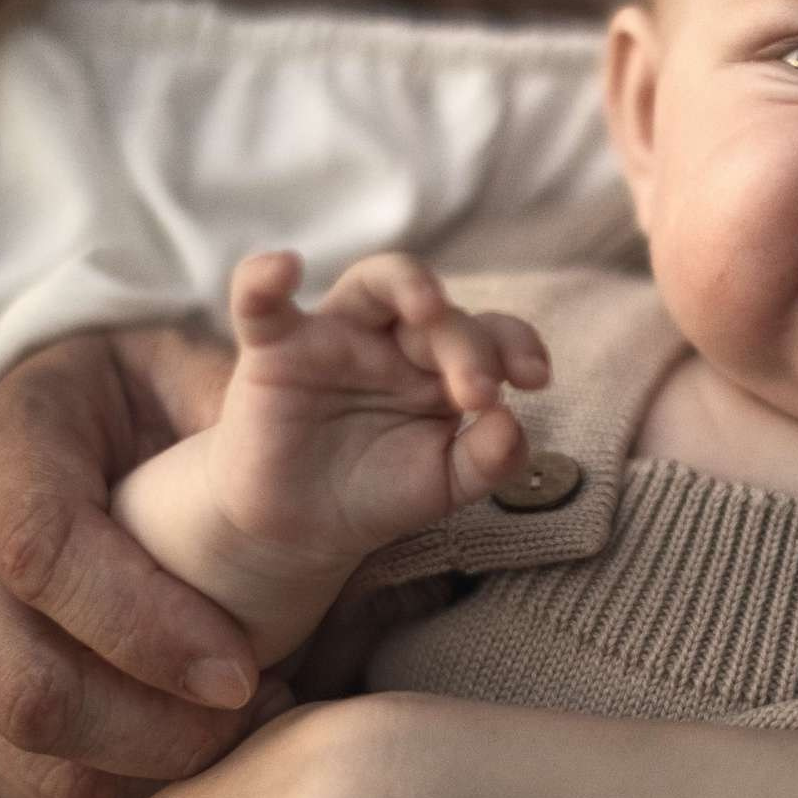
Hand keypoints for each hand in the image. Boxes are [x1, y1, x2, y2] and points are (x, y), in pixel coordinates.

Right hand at [0, 323, 267, 797]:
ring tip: (238, 731)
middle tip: (258, 713)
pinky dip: (111, 793)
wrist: (49, 432)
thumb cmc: (141, 405)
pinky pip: (14, 786)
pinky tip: (188, 753)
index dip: (146, 628)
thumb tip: (309, 454)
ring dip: (141, 768)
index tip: (242, 673)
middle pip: (24, 681)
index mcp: (1, 446)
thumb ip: (233, 404)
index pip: (44, 553)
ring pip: (19, 748)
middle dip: (155, 728)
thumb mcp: (184, 369)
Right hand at [208, 251, 548, 564]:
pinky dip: (264, 278)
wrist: (299, 530)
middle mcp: (395, 340)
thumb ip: (490, 458)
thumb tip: (515, 422)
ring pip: (374, 281)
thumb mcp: (447, 484)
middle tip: (478, 395)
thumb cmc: (378, 493)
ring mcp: (337, 338)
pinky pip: (262, 302)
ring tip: (428, 306)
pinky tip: (285, 267)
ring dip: (407, 283)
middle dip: (468, 346)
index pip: (491, 333)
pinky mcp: (274, 351)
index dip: (518, 346)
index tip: (535, 380)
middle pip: (441, 313)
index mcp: (444, 366)